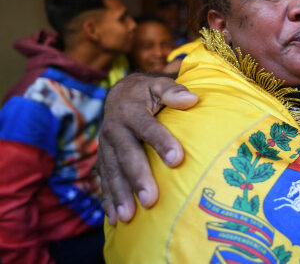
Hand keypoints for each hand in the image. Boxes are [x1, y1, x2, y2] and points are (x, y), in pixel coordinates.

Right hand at [97, 73, 196, 224]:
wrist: (119, 94)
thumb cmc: (147, 92)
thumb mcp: (159, 85)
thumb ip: (173, 90)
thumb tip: (192, 99)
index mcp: (130, 111)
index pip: (147, 127)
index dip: (161, 142)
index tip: (177, 159)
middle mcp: (114, 129)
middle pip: (127, 155)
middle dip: (138, 178)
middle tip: (151, 200)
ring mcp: (105, 147)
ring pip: (112, 172)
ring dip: (119, 195)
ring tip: (128, 216)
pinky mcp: (103, 159)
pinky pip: (104, 181)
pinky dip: (108, 200)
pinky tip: (115, 219)